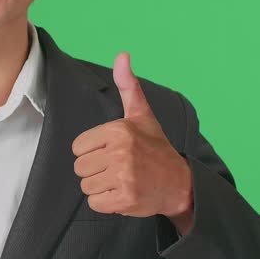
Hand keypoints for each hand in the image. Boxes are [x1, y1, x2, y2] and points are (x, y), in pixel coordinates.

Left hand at [71, 51, 193, 230]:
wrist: (180, 184)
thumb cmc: (156, 148)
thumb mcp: (142, 115)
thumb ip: (128, 86)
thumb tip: (122, 55)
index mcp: (119, 130)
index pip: (78, 147)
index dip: (92, 152)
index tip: (112, 152)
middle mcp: (122, 151)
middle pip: (80, 168)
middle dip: (95, 171)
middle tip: (118, 169)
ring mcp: (124, 176)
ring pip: (86, 186)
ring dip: (101, 188)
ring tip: (121, 181)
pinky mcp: (126, 198)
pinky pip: (95, 203)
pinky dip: (106, 203)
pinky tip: (123, 194)